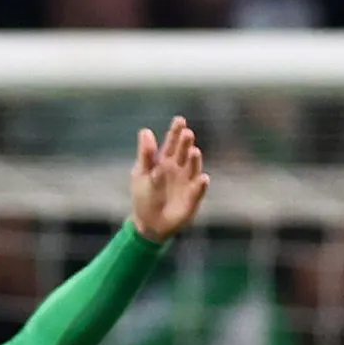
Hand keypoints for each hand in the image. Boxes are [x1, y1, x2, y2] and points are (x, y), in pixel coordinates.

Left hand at [129, 117, 208, 242]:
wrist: (149, 224)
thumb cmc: (144, 197)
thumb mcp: (141, 174)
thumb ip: (145, 154)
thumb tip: (145, 131)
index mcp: (165, 161)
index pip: (172, 143)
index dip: (176, 131)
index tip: (180, 120)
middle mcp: (179, 168)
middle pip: (184, 152)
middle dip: (186, 143)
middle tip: (187, 134)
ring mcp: (188, 181)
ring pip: (193, 168)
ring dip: (195, 160)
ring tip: (193, 152)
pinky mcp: (194, 197)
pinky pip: (199, 190)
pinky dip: (201, 185)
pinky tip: (202, 179)